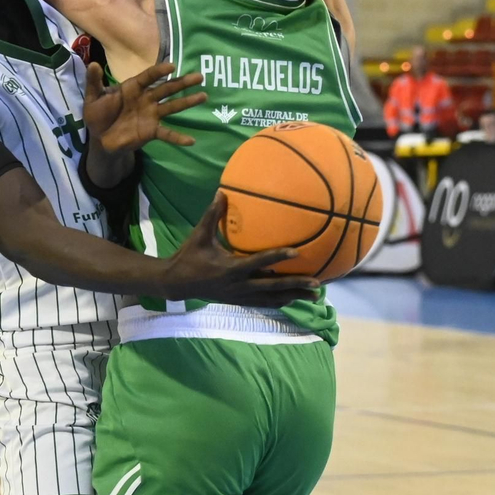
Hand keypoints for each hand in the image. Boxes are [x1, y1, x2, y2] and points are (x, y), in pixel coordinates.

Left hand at [82, 61, 205, 156]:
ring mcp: (151, 114)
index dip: (159, 71)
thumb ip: (94, 82)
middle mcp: (146, 99)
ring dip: (187, 102)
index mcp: (132, 88)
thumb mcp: (93, 98)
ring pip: (172, 106)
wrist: (101, 139)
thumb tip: (92, 64)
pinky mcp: (151, 131)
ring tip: (203, 96)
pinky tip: (191, 140)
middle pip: (166, 89)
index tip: (172, 66)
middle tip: (199, 76)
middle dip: (182, 83)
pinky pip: (167, 133)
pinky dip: (178, 137)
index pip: (148, 77)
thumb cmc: (98, 114)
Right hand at [156, 192, 321, 306]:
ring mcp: (240, 295)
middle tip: (317, 283)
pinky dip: (280, 301)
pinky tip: (294, 299)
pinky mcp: (239, 300)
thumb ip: (212, 215)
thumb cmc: (189, 256)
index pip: (259, 262)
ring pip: (272, 298)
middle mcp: (239, 285)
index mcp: (231, 268)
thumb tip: (222, 192)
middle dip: (295, 285)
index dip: (278, 257)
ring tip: (314, 295)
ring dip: (293, 296)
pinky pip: (264, 302)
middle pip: (273, 286)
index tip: (298, 253)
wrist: (177, 283)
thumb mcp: (199, 235)